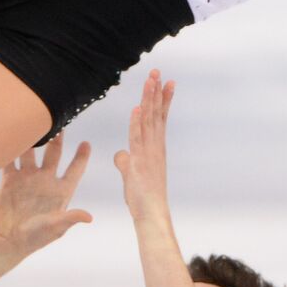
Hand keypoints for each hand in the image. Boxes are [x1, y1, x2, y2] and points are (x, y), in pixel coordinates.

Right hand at [0, 133, 92, 256]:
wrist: (7, 240)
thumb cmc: (35, 238)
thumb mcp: (55, 228)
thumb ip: (70, 218)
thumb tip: (89, 217)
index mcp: (60, 191)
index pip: (75, 169)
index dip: (81, 156)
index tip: (86, 143)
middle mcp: (45, 181)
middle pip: (54, 153)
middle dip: (57, 137)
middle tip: (60, 121)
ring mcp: (27, 178)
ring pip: (32, 151)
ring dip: (33, 138)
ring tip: (34, 120)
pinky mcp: (9, 179)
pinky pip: (10, 159)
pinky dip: (10, 147)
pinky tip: (10, 134)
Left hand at [114, 70, 174, 222]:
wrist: (151, 214)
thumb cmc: (142, 197)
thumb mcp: (131, 175)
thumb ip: (126, 161)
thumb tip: (119, 154)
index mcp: (154, 148)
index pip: (159, 118)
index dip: (162, 99)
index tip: (166, 81)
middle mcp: (154, 147)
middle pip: (155, 114)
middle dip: (156, 91)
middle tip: (158, 72)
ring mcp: (148, 153)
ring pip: (148, 121)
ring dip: (148, 100)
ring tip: (151, 80)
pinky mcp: (140, 161)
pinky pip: (137, 138)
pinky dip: (137, 123)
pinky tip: (137, 108)